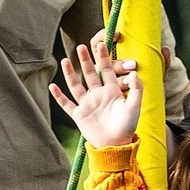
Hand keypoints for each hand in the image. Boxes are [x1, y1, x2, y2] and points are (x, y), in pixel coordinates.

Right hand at [51, 31, 142, 149]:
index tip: (101, 43)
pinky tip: (52, 86)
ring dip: (70, 73)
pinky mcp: (79, 115)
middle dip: (86, 60)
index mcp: (111, 91)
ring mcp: (87, 104)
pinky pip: (66, 104)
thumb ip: (136, 89)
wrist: (116, 145)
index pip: (106, 70)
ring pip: (76, 85)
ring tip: (64, 60)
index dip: (103, 57)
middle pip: (90, 74)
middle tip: (81, 46)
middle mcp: (98, 95)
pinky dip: (59, 96)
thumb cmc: (127, 126)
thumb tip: (135, 72)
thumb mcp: (134, 106)